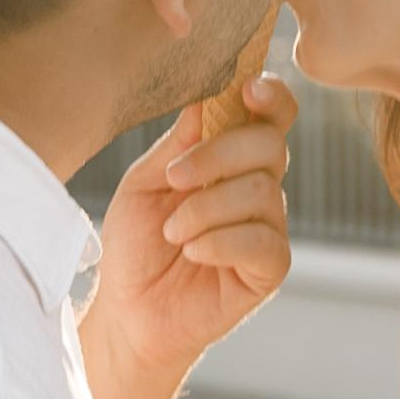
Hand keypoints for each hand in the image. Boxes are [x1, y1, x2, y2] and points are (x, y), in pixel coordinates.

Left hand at [86, 72, 297, 392]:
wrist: (127, 310)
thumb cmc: (136, 243)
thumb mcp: (146, 181)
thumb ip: (180, 142)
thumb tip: (209, 93)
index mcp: (233, 158)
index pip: (271, 114)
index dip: (270, 95)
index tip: (247, 88)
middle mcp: (259, 187)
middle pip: (270, 145)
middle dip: (217, 155)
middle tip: (173, 180)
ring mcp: (268, 228)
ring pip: (261, 192)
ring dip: (206, 208)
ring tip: (173, 233)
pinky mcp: (269, 269)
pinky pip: (262, 241)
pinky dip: (219, 241)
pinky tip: (192, 252)